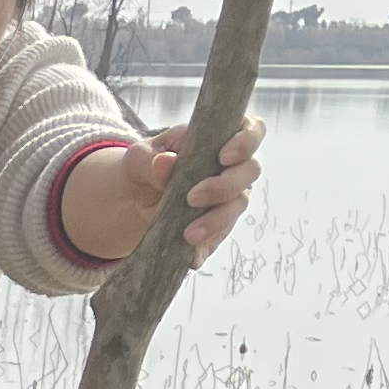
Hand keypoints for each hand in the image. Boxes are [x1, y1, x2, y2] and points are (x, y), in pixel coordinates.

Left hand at [70, 116, 267, 262]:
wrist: (137, 196)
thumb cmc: (147, 163)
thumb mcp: (140, 157)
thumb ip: (151, 158)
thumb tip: (164, 162)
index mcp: (223, 138)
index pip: (251, 131)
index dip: (246, 142)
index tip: (224, 156)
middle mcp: (235, 167)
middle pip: (249, 172)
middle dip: (224, 186)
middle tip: (193, 197)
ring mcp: (231, 198)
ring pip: (237, 207)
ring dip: (216, 221)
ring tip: (189, 234)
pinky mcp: (220, 226)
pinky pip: (220, 237)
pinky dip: (206, 247)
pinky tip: (193, 257)